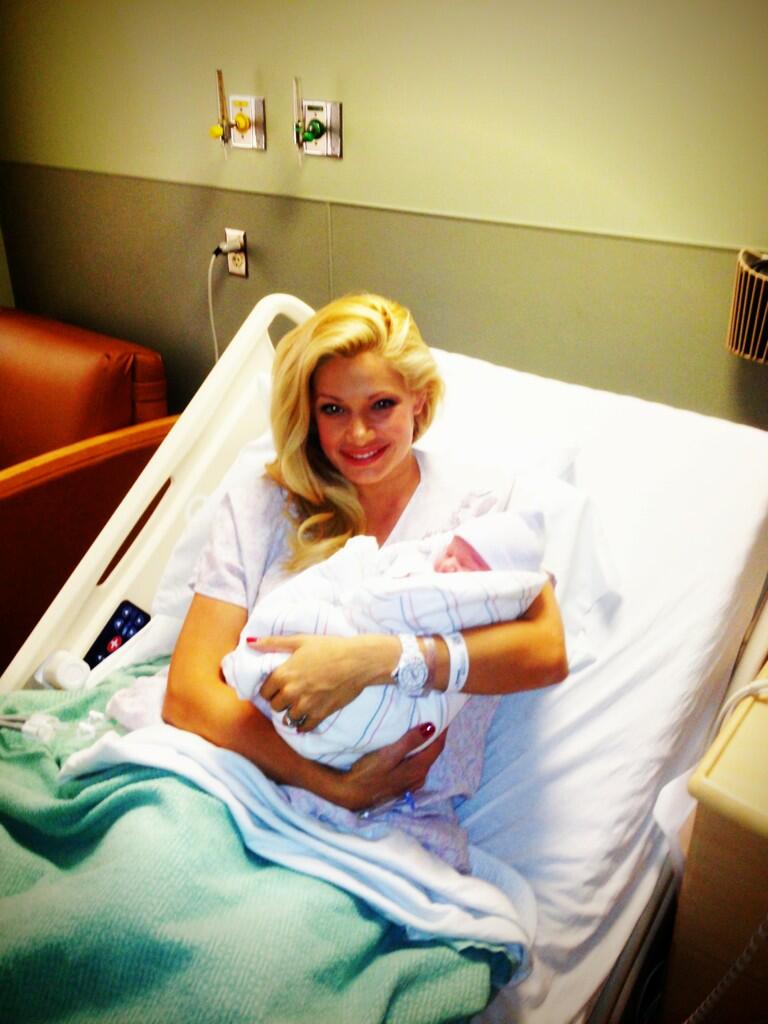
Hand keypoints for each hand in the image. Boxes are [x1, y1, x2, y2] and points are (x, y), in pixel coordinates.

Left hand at [252, 633, 397, 731]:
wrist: (357, 661)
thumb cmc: (329, 647)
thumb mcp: (300, 640)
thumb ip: (273, 643)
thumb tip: (250, 642)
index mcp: (283, 675)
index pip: (264, 691)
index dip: (270, 689)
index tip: (277, 686)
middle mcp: (291, 692)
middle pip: (275, 706)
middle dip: (280, 700)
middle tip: (289, 694)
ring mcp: (306, 705)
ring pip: (288, 718)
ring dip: (292, 712)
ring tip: (299, 704)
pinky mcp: (320, 714)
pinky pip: (305, 727)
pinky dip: (303, 725)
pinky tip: (307, 718)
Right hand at [328, 723, 446, 811]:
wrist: (350, 795)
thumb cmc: (368, 773)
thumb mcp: (388, 755)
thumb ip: (410, 741)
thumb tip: (432, 727)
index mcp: (418, 768)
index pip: (438, 746)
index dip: (443, 730)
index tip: (445, 714)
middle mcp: (419, 777)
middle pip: (432, 753)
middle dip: (435, 736)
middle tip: (434, 717)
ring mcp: (411, 784)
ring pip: (424, 760)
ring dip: (425, 746)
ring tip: (422, 729)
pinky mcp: (402, 786)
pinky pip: (416, 766)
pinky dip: (417, 755)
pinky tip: (410, 749)